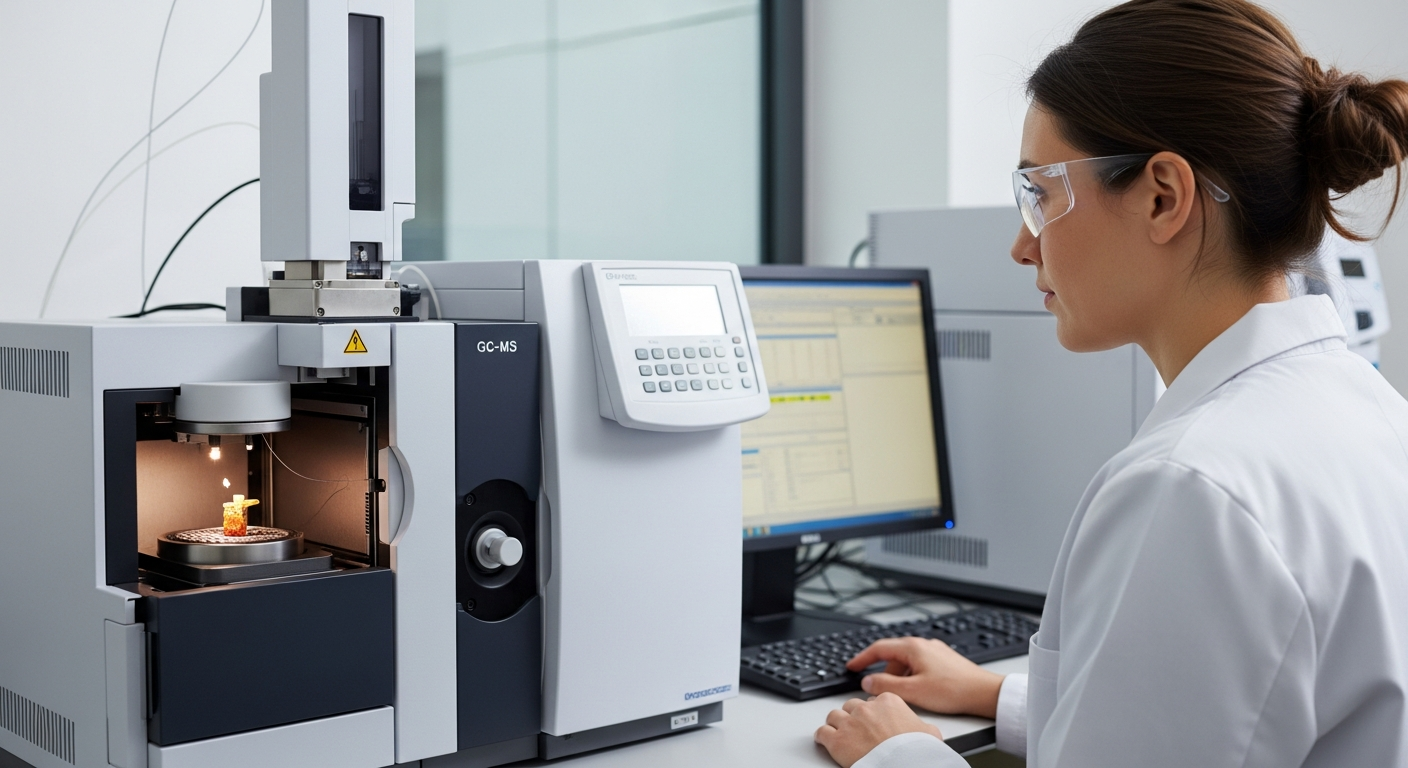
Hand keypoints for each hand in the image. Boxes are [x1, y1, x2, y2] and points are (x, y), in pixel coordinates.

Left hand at [814, 692, 942, 767]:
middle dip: (853, 717)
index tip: (872, 721)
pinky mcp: (837, 740)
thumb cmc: (917, 751)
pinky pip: (822, 732)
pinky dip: (822, 737)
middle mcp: (866, 708)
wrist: (905, 765)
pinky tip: (825, 740)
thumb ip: (921, 724)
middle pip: (852, 706)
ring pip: (834, 716)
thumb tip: (926, 730)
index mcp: (888, 701)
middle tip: (856, 729)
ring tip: (839, 733)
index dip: (873, 713)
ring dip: (836, 724)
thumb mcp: (929, 733)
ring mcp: (850, 723)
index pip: (873, 700)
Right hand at [847, 637, 1003, 717]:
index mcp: (913, 647)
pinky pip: (919, 665)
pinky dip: (911, 676)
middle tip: (874, 687)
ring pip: (906, 661)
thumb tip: (868, 681)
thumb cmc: (953, 690)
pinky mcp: (944, 660)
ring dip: (898, 676)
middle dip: (882, 672)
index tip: (852, 666)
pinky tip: (917, 691)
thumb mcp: (913, 691)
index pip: (879, 648)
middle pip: (893, 655)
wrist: (984, 693)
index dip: (862, 658)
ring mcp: (935, 651)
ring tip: (901, 695)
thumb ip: (886, 685)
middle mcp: (924, 644)